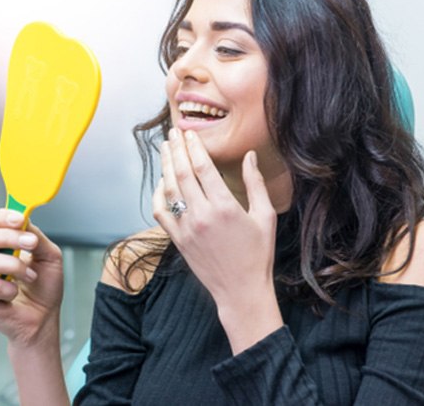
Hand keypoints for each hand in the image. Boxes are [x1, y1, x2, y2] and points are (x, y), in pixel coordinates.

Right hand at [0, 209, 63, 345]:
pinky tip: (15, 293)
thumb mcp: (49, 255)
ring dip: (13, 265)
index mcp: (0, 245)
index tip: (21, 219)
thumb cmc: (44, 286)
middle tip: (31, 243)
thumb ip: (36, 236)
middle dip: (8, 236)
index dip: (3, 217)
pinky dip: (8, 288)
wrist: (44, 317)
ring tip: (31, 276)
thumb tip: (25, 220)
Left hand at [153, 129, 282, 351]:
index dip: (194, 147)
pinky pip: (161, 212)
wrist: (241, 291)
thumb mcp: (265, 216)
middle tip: (173, 133)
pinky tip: (161, 182)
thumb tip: (249, 156)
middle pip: (182, 173)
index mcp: (225, 206)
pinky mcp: (178, 240)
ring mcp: (186, 228)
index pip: (203, 167)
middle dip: (176, 149)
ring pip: (169, 189)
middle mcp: (202, 215)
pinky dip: (158, 195)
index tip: (190, 133)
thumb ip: (255, 184)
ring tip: (166, 149)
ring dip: (166, 166)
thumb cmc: (258, 254)